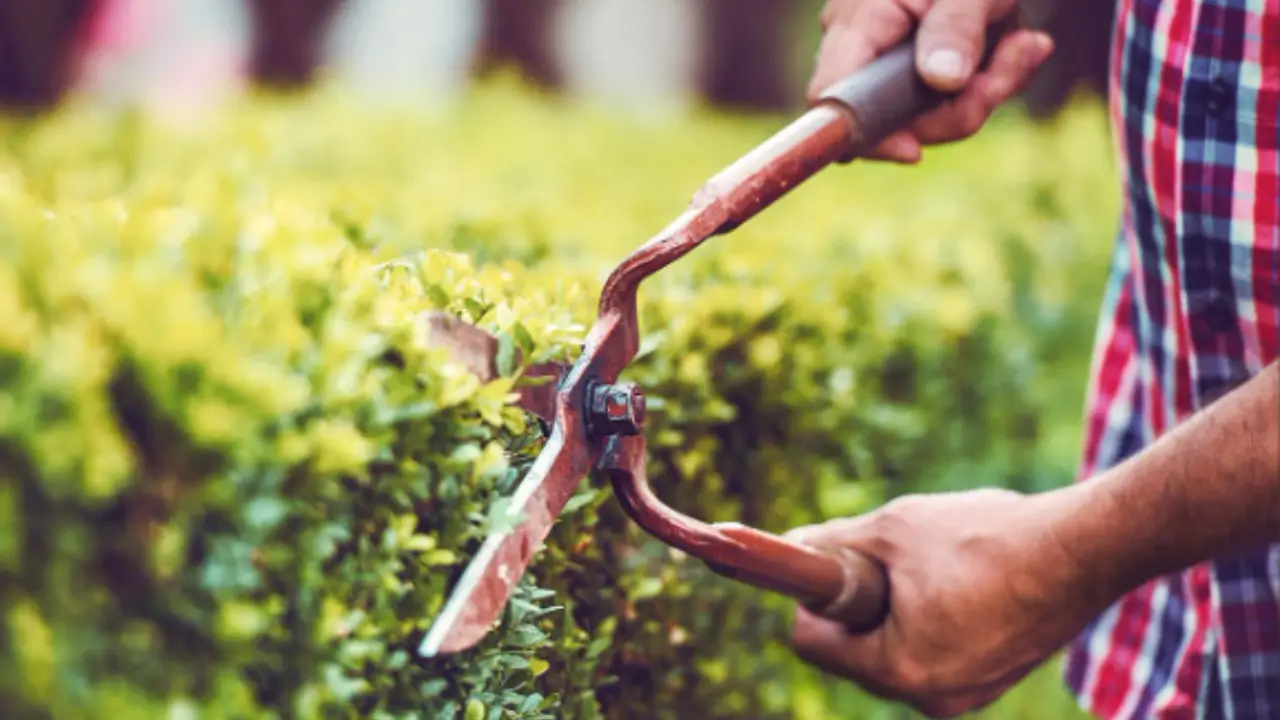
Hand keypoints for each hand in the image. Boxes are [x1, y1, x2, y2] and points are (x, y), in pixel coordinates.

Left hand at [785, 488, 1112, 718]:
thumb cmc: (985, 537)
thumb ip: (834, 543)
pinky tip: (963, 581)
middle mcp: (930, 698)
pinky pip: (935, 653)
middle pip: (853, 653)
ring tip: (933, 567)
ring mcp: (965, 696)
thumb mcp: (893, 528)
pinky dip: (932, 619)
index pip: (811, 643)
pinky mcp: (991, 682)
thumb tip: (795, 546)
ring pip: (895, 652)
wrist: (1082, 550)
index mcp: (899, 669)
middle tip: (885, 558)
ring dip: (896, 609)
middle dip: (857, 604)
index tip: (828, 562)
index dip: (809, 597)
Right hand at [807, 0, 1054, 162]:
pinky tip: (1022, 45)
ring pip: (928, 113)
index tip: (914, 151)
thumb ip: (956, 26)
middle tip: (1017, 62)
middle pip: (890, 118)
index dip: (866, 134)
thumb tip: (943, 81)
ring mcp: (889, 58)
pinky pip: (946, 97)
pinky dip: (988, 80)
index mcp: (858, 20)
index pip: (832, 97)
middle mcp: (864, 46)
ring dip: (986, 90)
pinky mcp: (918, 65)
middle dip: (959, 108)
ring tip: (1028, 45)